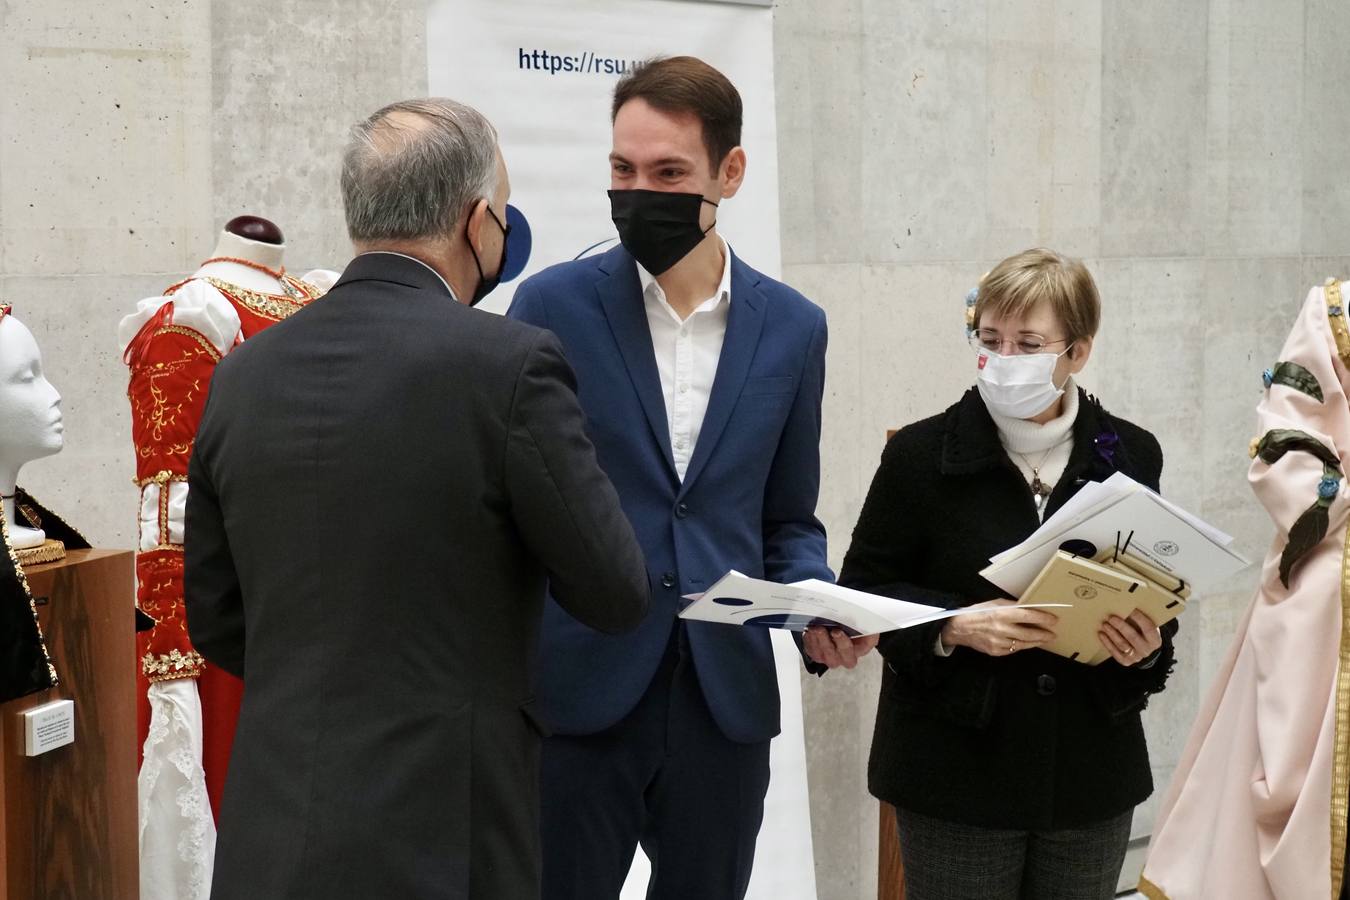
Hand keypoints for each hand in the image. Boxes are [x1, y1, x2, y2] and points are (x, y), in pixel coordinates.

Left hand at [803, 626, 879, 669]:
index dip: (843, 645)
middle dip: (826, 643)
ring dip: (815, 641)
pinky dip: (808, 640)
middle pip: (832, 658)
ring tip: (814, 628)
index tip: (837, 631)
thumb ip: (866, 626)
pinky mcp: (815, 651)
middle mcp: (840, 658)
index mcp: (856, 653)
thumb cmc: (859, 625)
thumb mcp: (868, 625)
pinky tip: (809, 631)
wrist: (847, 623)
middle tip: (821, 629)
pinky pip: (810, 649)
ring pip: (819, 655)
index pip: (850, 655)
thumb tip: (861, 620)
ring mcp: (826, 656)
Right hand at [939, 599, 1057, 657]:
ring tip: (1044, 639)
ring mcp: (999, 642)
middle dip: (1044, 634)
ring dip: (1036, 642)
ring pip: (1024, 644)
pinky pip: (1013, 650)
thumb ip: (1012, 606)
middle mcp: (1002, 629)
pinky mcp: (996, 651)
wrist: (960, 627)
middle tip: (1053, 634)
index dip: (1043, 618)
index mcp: (1002, 614)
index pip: (1029, 616)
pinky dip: (1022, 646)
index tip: (1054, 620)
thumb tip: (1029, 608)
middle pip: (1030, 633)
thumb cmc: (978, 612)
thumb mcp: (995, 603)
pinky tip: (1028, 643)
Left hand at [1099, 610, 1162, 665]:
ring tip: (1104, 624)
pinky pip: (1114, 652)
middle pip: (1133, 637)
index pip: (1148, 628)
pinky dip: (1107, 642)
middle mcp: (1146, 650)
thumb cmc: (1143, 633)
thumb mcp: (1147, 627)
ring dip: (1112, 633)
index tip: (1130, 609)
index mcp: (1155, 640)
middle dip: (1121, 626)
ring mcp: (1136, 657)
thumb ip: (1141, 619)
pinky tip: (1101, 634)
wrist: (1143, 650)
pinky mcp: (1125, 661)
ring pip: (1122, 645)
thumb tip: (1127, 603)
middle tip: (1111, 617)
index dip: (1139, 618)